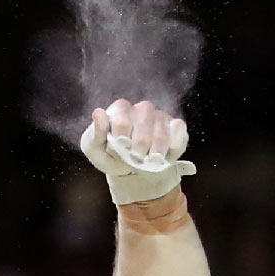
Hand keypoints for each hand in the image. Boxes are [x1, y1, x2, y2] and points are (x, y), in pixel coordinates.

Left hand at [80, 99, 195, 204]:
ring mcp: (160, 116)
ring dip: (154, 156)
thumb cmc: (109, 154)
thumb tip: (98, 112)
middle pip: (143, 132)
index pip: (122, 123)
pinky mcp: (176, 126)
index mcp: (120, 109)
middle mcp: (142, 108)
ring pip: (161, 136)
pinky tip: (164, 159)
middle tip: (134, 159)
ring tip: (148, 162)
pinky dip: (173, 152)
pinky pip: (179, 134)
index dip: (121, 142)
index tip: (120, 150)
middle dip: (138, 153)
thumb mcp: (94, 149)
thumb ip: (96, 133)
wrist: (129, 167)